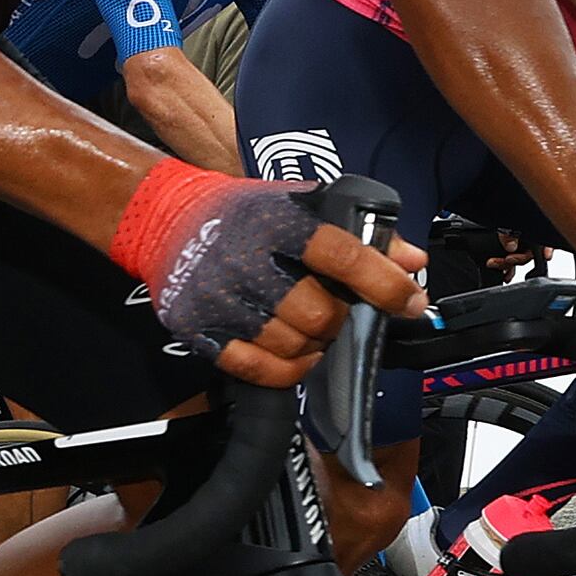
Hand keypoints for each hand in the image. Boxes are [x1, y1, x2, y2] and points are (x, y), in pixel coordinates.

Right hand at [110, 164, 423, 386]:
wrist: (163, 218)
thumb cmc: (242, 212)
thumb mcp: (298, 205)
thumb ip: (358, 234)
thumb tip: (413, 261)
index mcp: (276, 222)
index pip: (342, 256)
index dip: (385, 283)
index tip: (413, 302)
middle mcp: (245, 261)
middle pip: (319, 315)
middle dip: (340, 320)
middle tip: (339, 313)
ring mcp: (218, 300)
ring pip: (291, 347)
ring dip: (314, 347)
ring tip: (310, 330)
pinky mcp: (197, 329)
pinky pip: (256, 368)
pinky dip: (286, 370)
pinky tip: (294, 356)